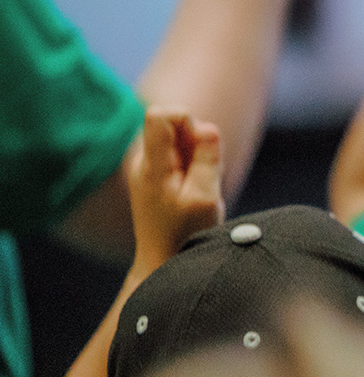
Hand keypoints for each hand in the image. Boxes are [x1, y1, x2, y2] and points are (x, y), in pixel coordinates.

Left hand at [127, 111, 223, 267]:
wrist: (161, 262)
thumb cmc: (185, 233)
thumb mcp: (205, 196)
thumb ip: (208, 158)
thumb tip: (207, 126)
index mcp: (152, 165)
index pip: (159, 114)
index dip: (187, 120)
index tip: (200, 146)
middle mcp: (144, 162)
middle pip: (173, 125)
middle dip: (198, 141)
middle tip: (203, 175)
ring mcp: (148, 169)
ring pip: (179, 141)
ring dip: (198, 157)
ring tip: (198, 187)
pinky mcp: (155, 177)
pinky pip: (179, 157)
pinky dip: (193, 168)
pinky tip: (194, 192)